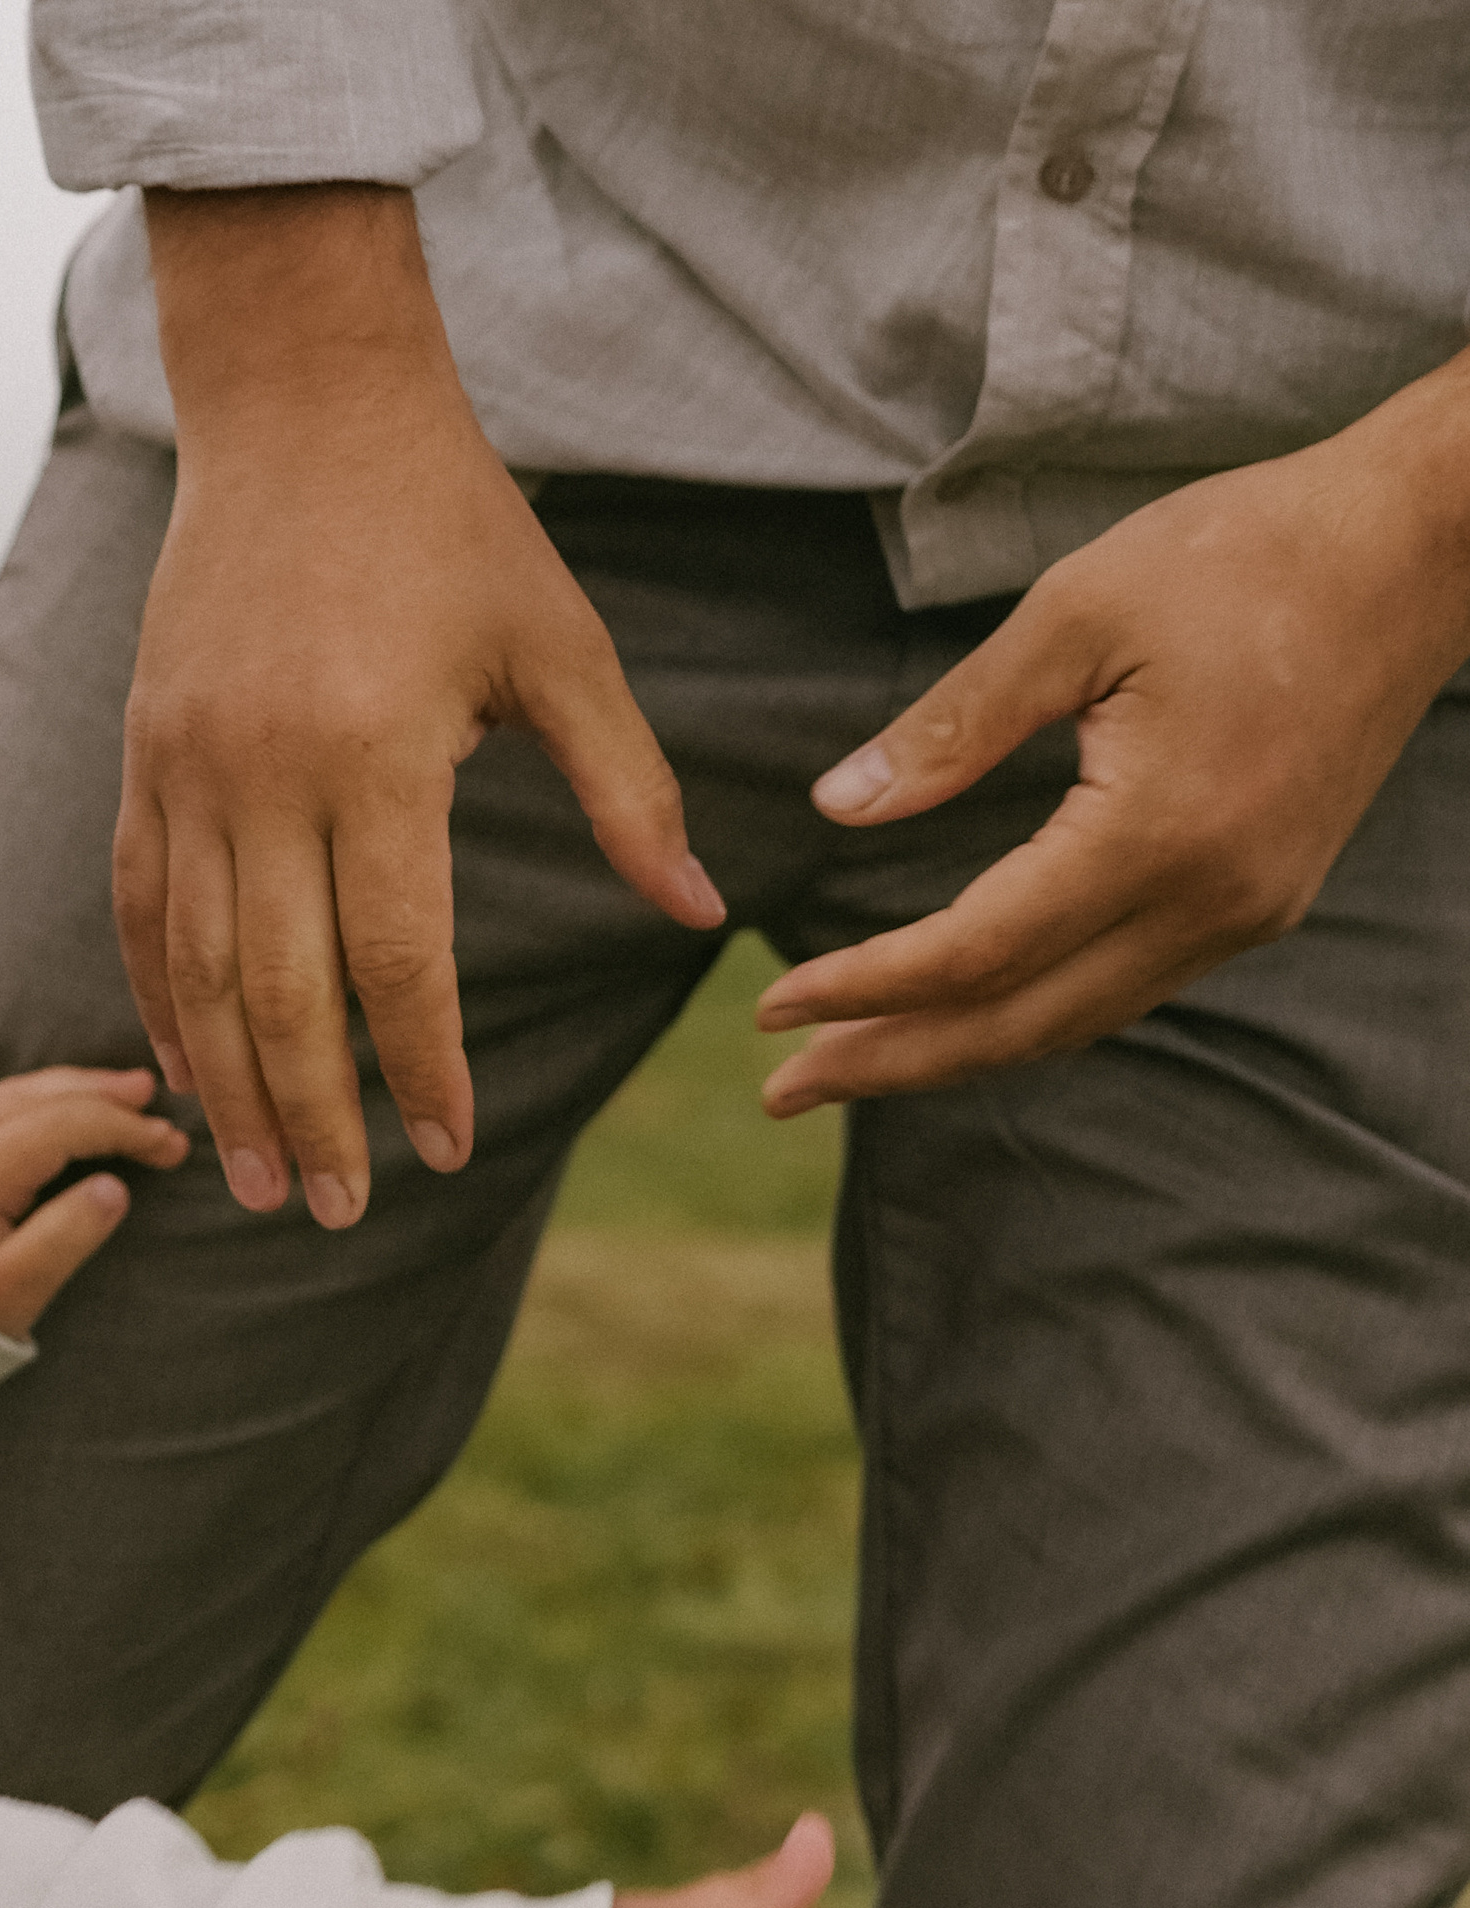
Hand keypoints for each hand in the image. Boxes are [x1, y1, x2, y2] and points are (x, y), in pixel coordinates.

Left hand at [0, 1067, 185, 1335]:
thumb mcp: (16, 1292)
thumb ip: (66, 1237)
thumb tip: (114, 1188)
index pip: (58, 1127)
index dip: (120, 1128)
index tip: (169, 1144)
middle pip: (36, 1097)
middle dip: (102, 1096)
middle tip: (156, 1103)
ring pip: (13, 1094)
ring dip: (72, 1087)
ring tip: (124, 1091)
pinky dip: (41, 1098)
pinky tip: (68, 1104)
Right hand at [124, 186, 720, 1231]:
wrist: (301, 404)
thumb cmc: (455, 526)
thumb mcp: (561, 648)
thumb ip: (631, 788)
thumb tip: (703, 911)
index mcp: (376, 750)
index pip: (395, 956)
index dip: (423, 1067)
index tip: (450, 1150)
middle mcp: (265, 771)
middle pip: (282, 989)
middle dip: (313, 1116)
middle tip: (339, 1213)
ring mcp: (187, 767)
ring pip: (196, 968)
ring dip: (227, 1088)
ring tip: (260, 1181)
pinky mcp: (141, 756)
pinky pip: (140, 909)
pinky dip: (160, 1002)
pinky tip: (189, 1076)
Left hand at [758, 349, 1469, 1113]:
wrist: (1421, 548)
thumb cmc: (1248, 553)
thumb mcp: (1079, 611)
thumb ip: (953, 724)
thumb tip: (837, 807)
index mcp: (1157, 832)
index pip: (976, 951)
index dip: (866, 988)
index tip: (772, 1006)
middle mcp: (1208, 903)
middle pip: (1018, 1023)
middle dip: (890, 1062)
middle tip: (779, 1091)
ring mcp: (1245, 915)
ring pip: (1072, 1021)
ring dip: (954, 1052)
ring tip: (848, 1066)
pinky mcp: (1263, 902)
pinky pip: (1123, 989)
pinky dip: (1030, 1013)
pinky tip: (964, 1014)